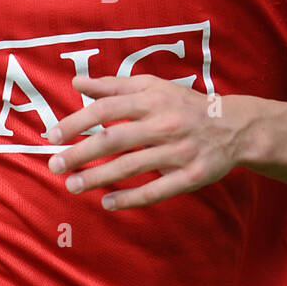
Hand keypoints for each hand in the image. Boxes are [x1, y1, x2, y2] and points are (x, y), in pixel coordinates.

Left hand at [45, 74, 259, 210]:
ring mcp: (179, 151)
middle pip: (116, 138)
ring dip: (99, 178)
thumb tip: (77, 83)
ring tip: (72, 186)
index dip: (76, 122)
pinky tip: (107, 202)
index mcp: (152, 99)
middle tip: (55, 165)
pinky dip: (131, 198)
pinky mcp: (191, 175)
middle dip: (81, 153)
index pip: (106, 109)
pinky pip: (157, 190)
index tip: (51, 136)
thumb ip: (113, 85)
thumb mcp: (152, 87)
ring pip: (133, 166)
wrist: (234, 126)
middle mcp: (164, 123)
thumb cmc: (184, 104)